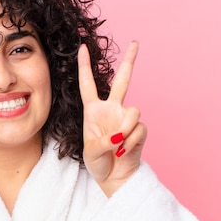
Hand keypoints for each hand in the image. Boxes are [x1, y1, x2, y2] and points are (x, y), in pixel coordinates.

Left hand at [78, 41, 146, 195]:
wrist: (114, 178)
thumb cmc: (97, 163)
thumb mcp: (91, 152)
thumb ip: (102, 142)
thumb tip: (118, 135)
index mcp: (93, 110)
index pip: (88, 83)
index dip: (84, 66)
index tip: (82, 47)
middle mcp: (111, 109)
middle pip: (122, 80)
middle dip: (129, 61)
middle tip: (135, 42)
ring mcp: (126, 119)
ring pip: (134, 110)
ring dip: (126, 128)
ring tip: (118, 144)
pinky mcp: (139, 130)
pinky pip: (138, 130)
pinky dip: (130, 143)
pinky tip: (123, 152)